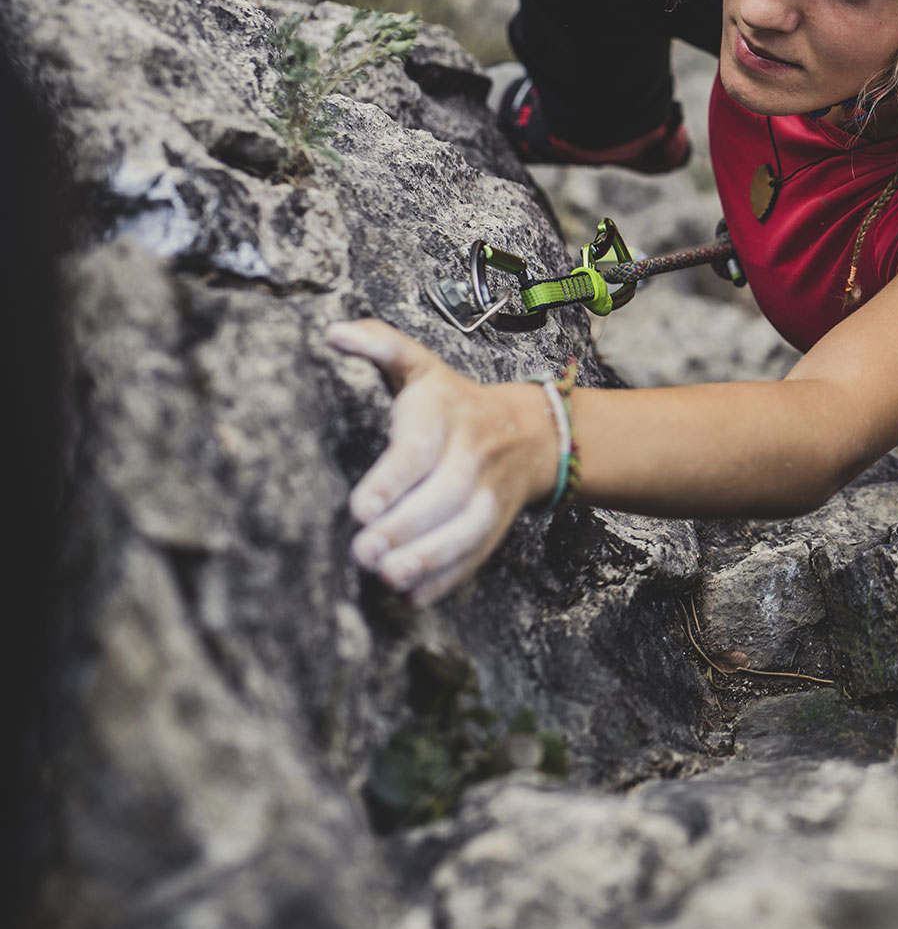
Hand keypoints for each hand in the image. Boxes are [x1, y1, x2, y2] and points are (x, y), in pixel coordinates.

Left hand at [327, 319, 557, 606]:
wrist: (532, 430)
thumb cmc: (452, 401)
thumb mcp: (419, 366)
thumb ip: (379, 345)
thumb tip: (333, 332)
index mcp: (448, 413)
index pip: (420, 448)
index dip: (393, 480)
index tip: (361, 509)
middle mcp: (474, 453)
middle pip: (448, 494)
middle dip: (408, 526)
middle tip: (365, 553)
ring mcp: (491, 491)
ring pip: (471, 527)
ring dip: (432, 556)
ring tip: (391, 577)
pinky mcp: (498, 523)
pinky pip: (480, 552)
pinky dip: (449, 577)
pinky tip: (416, 595)